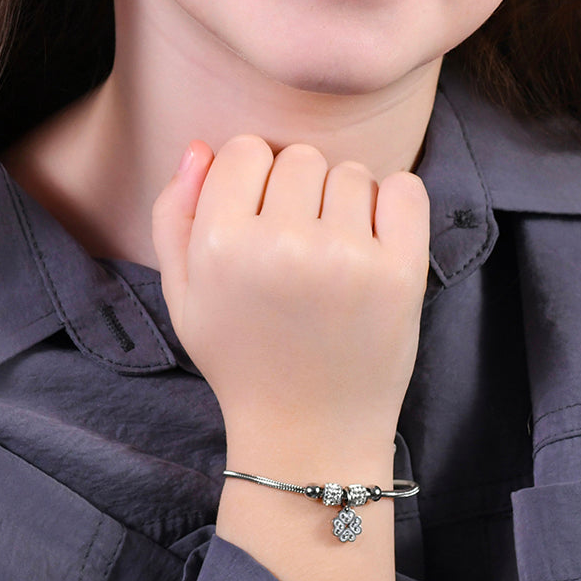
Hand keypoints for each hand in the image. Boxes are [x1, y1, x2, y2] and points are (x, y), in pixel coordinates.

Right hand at [152, 135, 429, 471]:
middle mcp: (284, 245)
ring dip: (342, 201)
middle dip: (296, 189)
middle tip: (296, 243)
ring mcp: (348, 258)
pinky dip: (393, 204)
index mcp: (222, 246)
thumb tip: (201, 147)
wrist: (310, 433)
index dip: (249, 180)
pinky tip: (373, 242)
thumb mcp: (184, 294)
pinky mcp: (401, 272)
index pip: (243, 149)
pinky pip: (405, 189)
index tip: (257, 219)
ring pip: (349, 171)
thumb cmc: (242, 357)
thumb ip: (175, 214)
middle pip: (298, 156)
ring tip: (332, 254)